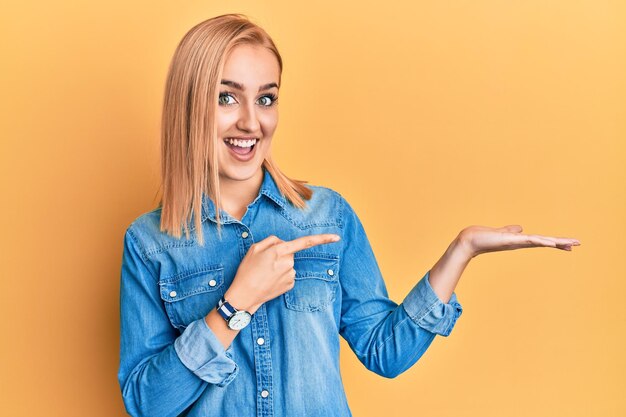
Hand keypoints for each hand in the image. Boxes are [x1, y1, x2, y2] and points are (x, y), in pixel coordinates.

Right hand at [225, 233, 340, 311]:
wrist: (245, 295)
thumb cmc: (247, 271)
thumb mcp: (254, 248)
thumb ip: (272, 241)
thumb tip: (283, 243)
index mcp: (279, 251)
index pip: (305, 242)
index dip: (323, 239)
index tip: (337, 237)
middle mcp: (288, 262)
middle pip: (290, 252)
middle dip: (281, 254)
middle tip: (264, 263)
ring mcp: (291, 275)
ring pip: (289, 264)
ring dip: (279, 266)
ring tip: (265, 273)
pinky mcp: (290, 284)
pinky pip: (288, 275)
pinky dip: (280, 276)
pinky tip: (270, 281)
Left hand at [458, 225, 580, 258]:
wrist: (469, 240)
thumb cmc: (484, 237)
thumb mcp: (502, 232)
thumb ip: (511, 231)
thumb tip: (520, 228)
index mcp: (520, 240)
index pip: (541, 241)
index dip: (555, 242)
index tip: (570, 245)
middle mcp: (521, 242)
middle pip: (545, 242)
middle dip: (561, 243)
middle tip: (578, 244)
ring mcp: (517, 242)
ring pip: (540, 241)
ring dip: (555, 242)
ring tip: (570, 243)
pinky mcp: (510, 240)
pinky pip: (529, 240)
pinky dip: (540, 241)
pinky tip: (550, 242)